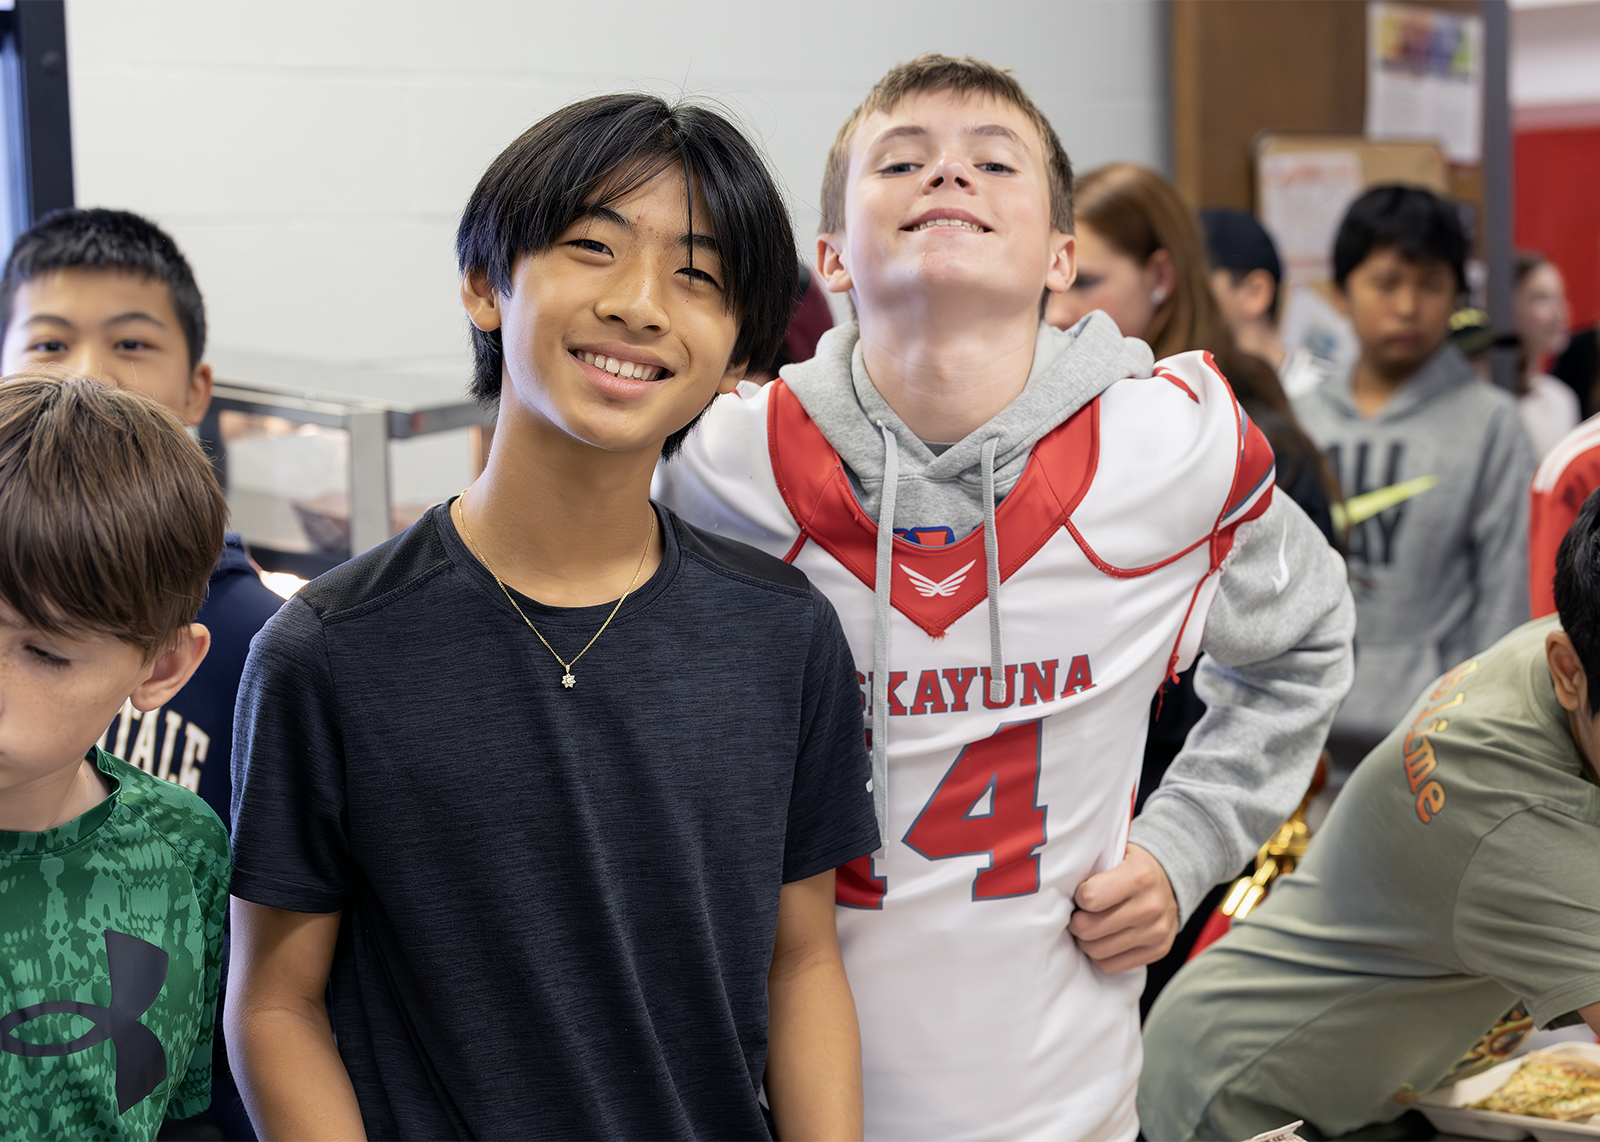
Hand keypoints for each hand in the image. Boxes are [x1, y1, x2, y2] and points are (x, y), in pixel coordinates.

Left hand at [1068, 844, 1179, 973]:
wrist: (1170, 882)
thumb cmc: (1132, 867)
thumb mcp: (1116, 853)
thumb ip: (1092, 866)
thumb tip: (1060, 885)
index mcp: (1139, 875)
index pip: (1089, 898)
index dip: (1079, 897)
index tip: (1082, 894)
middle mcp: (1151, 906)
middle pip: (1089, 929)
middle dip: (1077, 922)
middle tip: (1079, 914)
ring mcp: (1156, 932)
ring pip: (1097, 951)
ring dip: (1086, 941)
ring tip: (1089, 926)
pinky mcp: (1158, 951)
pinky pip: (1111, 966)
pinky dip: (1101, 955)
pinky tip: (1103, 939)